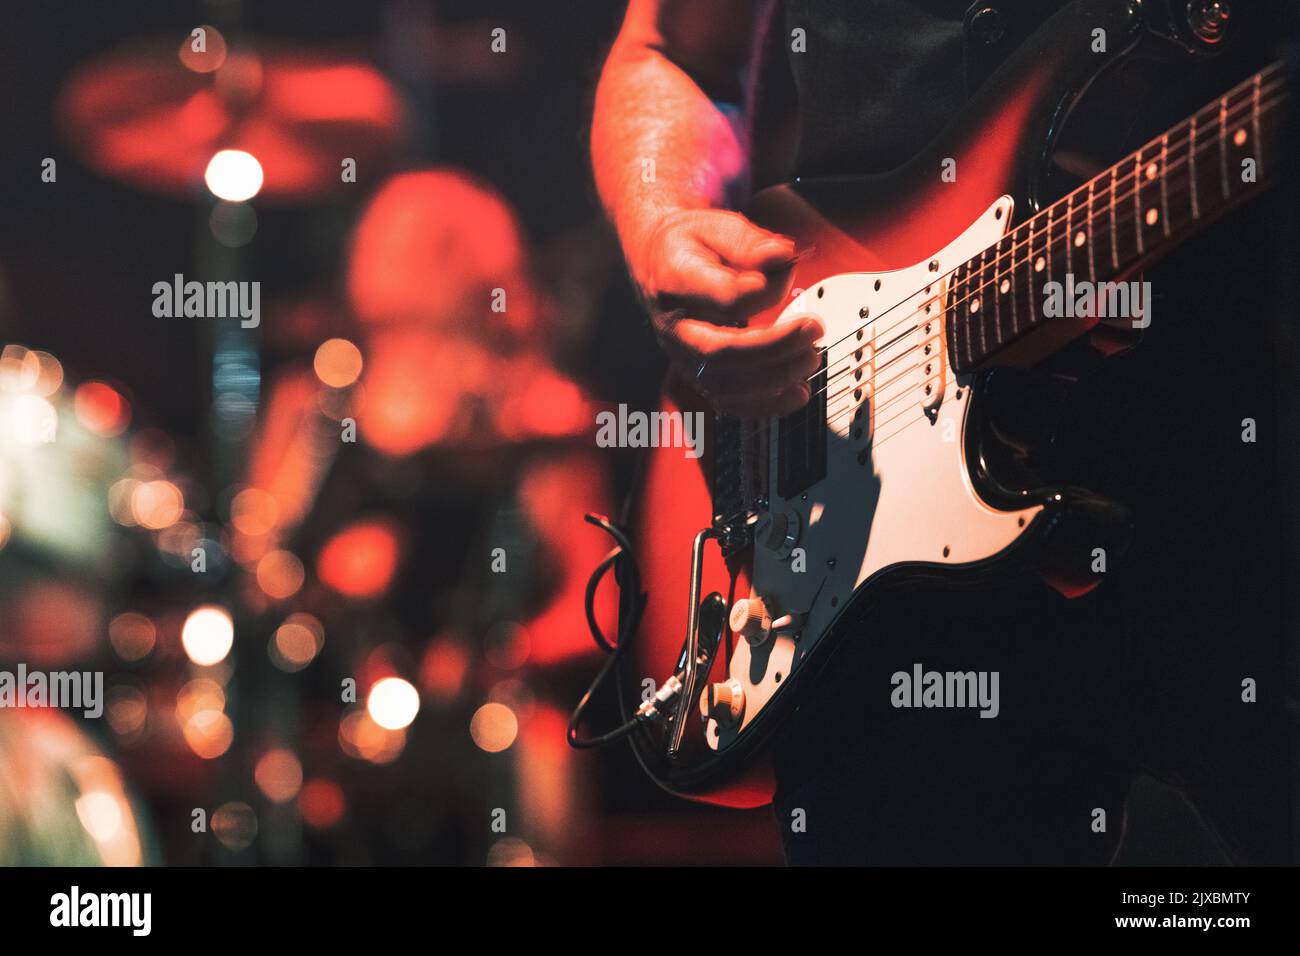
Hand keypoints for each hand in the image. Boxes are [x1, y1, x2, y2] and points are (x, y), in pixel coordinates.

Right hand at [633, 208, 822, 416]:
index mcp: (675, 280)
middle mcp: (674, 325)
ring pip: (724, 384)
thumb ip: (750, 243)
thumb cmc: (692, 245)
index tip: (790, 270)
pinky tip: (797, 393)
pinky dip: (765, 404)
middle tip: (814, 328)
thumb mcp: (717, 226)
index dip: (766, 291)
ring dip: (774, 378)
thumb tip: (783, 257)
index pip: (725, 298)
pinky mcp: (697, 373)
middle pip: (719, 352)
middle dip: (775, 347)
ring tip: (811, 357)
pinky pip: (728, 401)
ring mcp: (682, 355)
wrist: (658, 261)